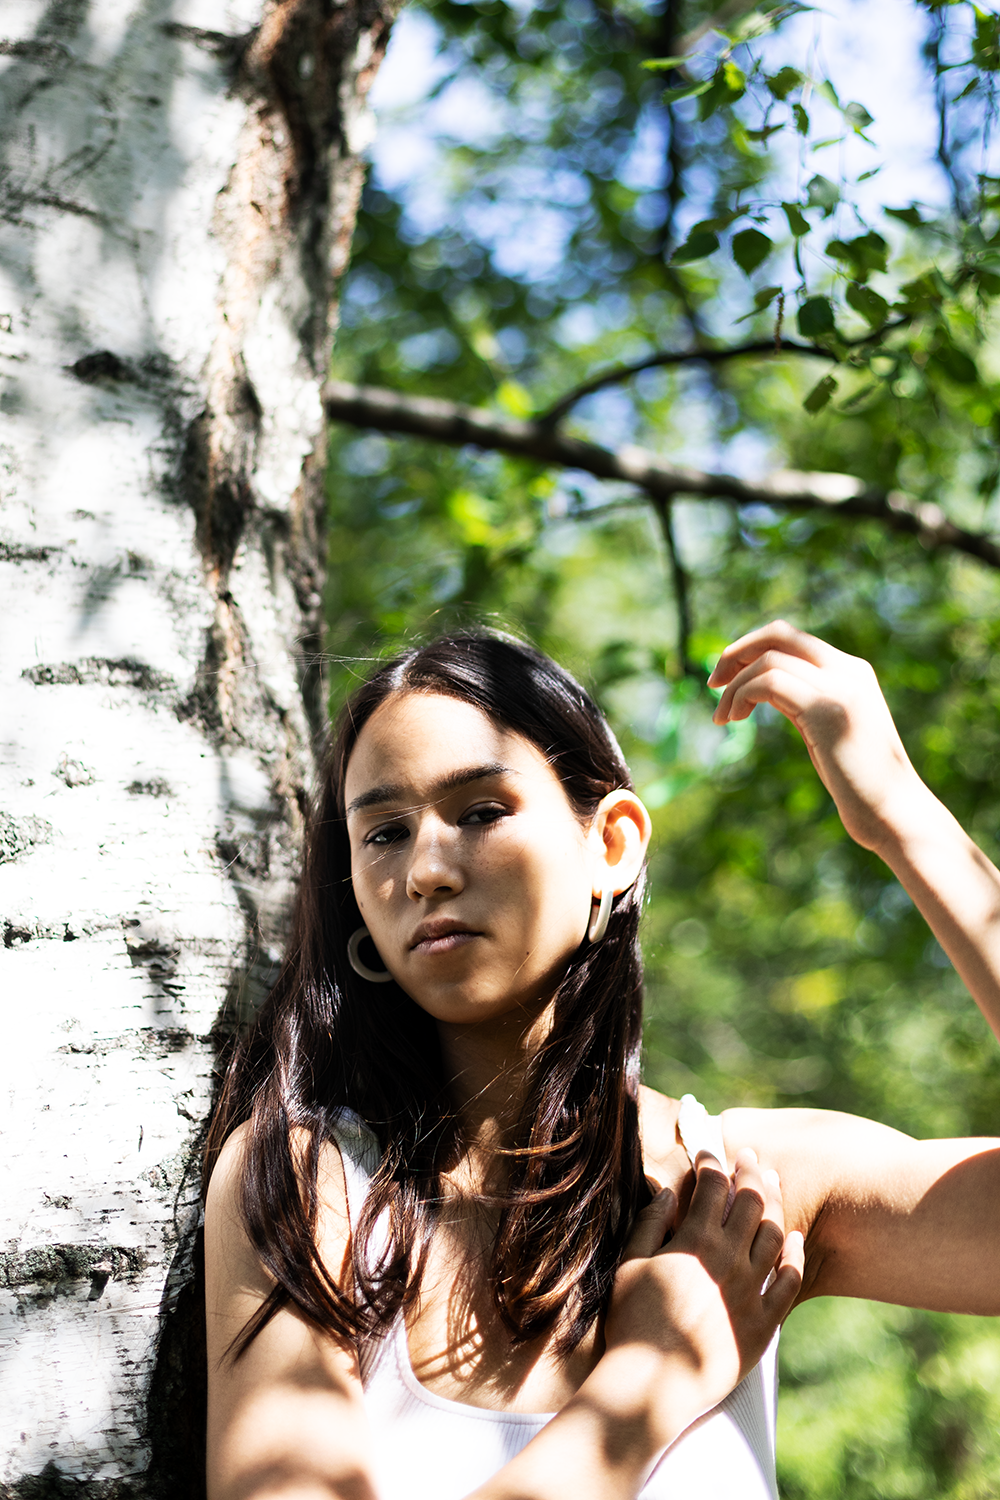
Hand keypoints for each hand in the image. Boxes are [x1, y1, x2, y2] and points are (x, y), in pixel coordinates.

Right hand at [604, 1148, 803, 1439]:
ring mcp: (750, 1291)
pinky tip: (794, 1240)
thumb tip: (664, 1191)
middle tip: (748, 1158)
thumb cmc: (631, 1322)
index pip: (712, 1186)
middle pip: (751, 1202)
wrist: (651, 1384)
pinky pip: (789, 1283)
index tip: (709, 1152)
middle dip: (749, 1172)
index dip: (712, 1163)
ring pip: (774, 1235)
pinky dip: (794, 1256)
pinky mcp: (764, 1323)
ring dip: (775, 1204)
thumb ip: (649, 1223)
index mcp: (694, 1242)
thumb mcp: (630, 1264)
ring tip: (773, 1185)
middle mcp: (728, 1260)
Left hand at [708, 620, 925, 852]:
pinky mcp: (828, 709)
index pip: (791, 638)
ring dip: (734, 686)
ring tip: (722, 717)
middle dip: (737, 652)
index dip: (751, 649)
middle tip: (713, 683)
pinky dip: (742, 695)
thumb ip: (801, 702)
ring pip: (769, 659)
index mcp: (851, 671)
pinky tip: (734, 720)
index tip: (726, 677)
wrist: (894, 811)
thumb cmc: (858, 781)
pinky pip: (771, 682)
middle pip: (780, 633)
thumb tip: (761, 689)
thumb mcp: (824, 730)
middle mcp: (848, 670)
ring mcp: (840, 687)